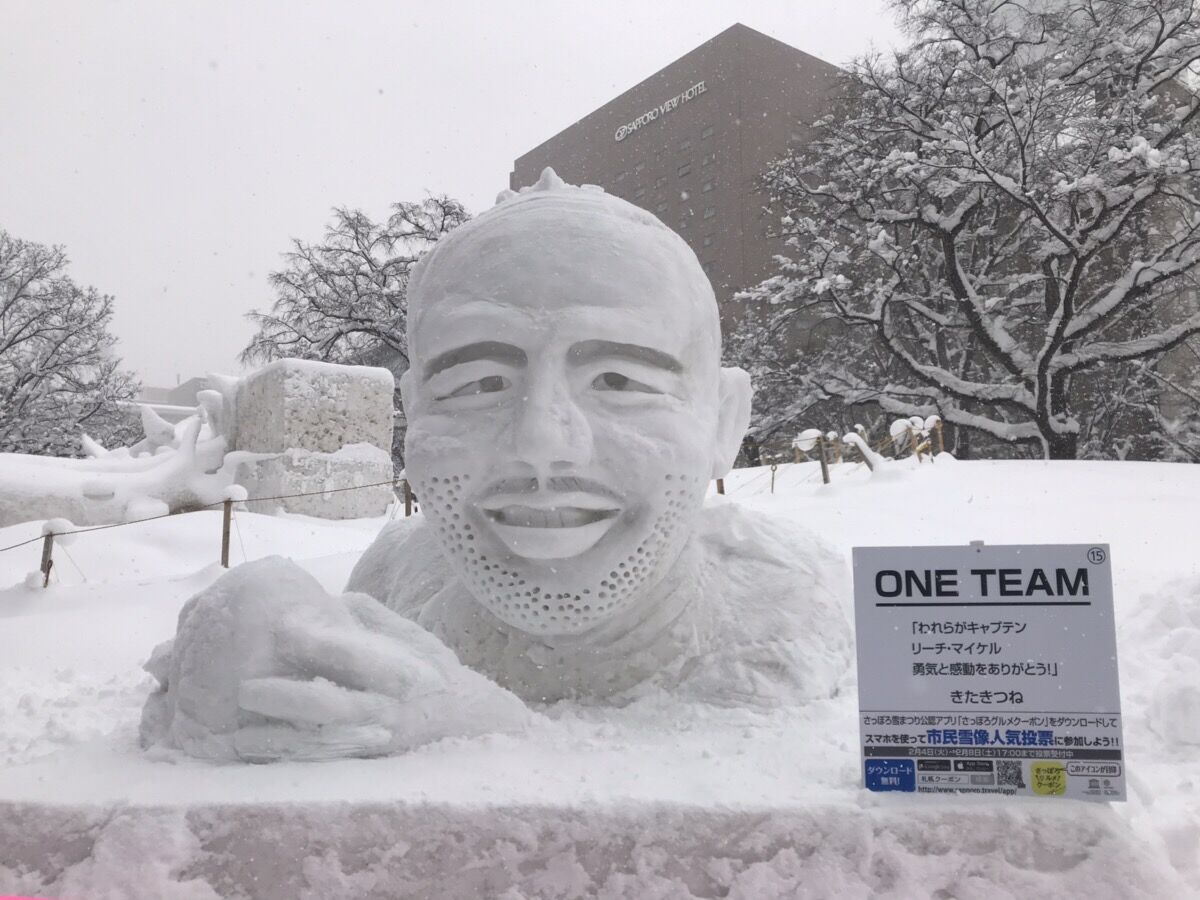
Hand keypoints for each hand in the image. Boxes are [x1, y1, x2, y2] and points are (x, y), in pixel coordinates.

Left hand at [140, 556, 531, 761]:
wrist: (468, 725)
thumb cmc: (436, 675)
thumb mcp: (417, 640)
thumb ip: (376, 620)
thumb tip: (336, 599)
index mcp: (398, 671)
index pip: (356, 655)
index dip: (319, 643)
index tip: (281, 627)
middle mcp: (385, 709)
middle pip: (332, 705)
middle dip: (288, 698)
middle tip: (245, 688)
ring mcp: (374, 740)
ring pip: (321, 741)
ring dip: (277, 739)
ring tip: (236, 734)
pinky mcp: (365, 762)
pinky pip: (322, 763)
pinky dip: (288, 760)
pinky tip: (254, 754)